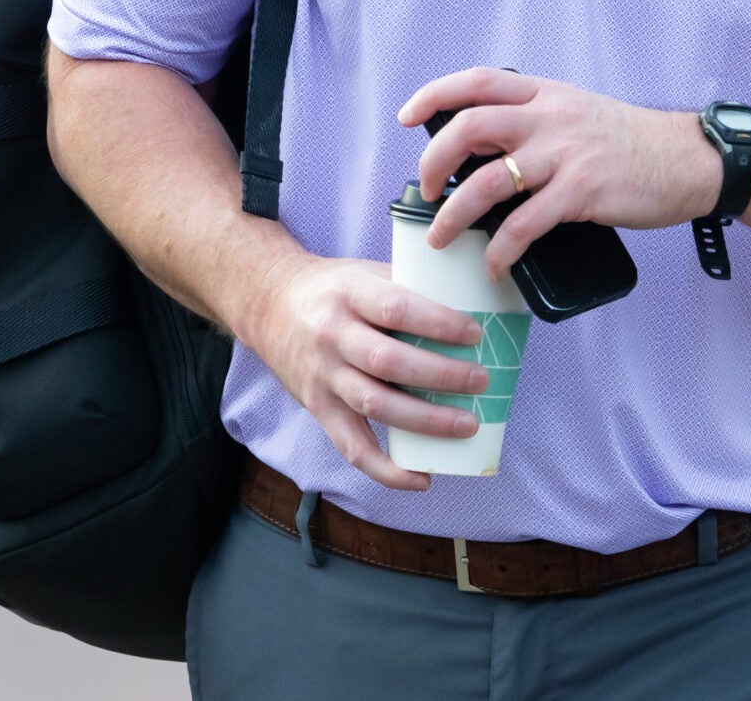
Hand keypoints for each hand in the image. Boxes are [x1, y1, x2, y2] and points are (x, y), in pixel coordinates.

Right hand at [244, 254, 489, 492]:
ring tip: (467, 426)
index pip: (396, 309)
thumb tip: (472, 304)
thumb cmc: (334, 289)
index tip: (475, 334)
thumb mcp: (366, 273)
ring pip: (375, 405)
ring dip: (424, 420)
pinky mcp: (318, 408)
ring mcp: (324, 376)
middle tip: (481, 380)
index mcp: (350, 293)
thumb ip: (408, 289)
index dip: (437, 323)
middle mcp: (333, 336)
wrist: (270, 306)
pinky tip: (420, 478)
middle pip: (388, 362)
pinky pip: (352, 446)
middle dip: (440, 375)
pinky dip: (386, 469)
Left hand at [398, 68, 723, 280]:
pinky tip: (495, 265)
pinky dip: (500, 250)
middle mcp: (551, 118)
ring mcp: (565, 154)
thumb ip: (538, 121)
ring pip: (486, 181)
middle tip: (427, 190)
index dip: (436, 94)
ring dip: (454, 215)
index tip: (409, 116)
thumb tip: (488, 148)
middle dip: (434, 162)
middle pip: (469, 127)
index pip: (478, 81)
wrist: (688, 161)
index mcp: (547, 95)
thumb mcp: (580, 113)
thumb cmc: (633, 143)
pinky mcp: (581, 192)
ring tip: (443, 237)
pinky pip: (524, 225)